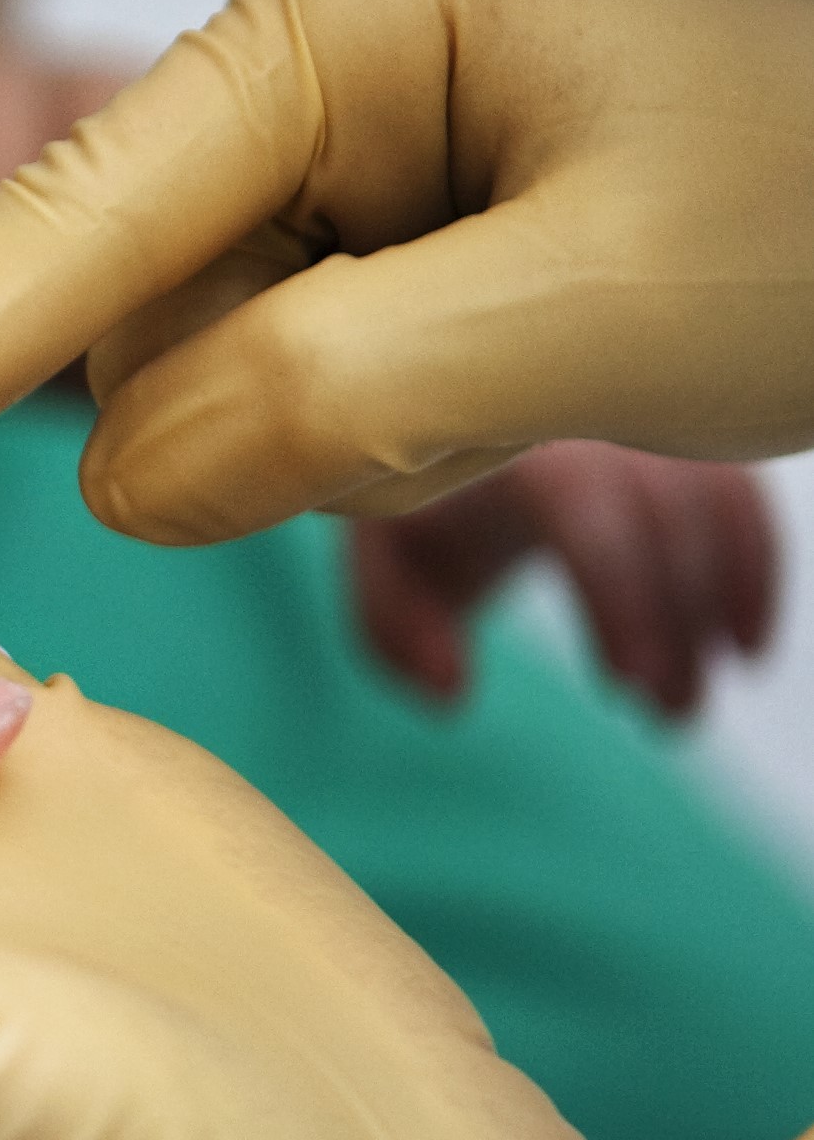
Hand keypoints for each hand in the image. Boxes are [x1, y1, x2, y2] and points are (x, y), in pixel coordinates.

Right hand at [0, 0, 813, 541]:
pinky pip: (290, 380)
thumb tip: (127, 479)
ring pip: (215, 371)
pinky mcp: (375, 219)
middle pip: (145, 317)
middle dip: (277, 424)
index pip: (75, 223)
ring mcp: (336, 134)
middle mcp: (303, 50)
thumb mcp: (601, 316)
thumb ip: (333, 397)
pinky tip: (517, 416)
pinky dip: (380, 443)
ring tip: (558, 407)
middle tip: (513, 420)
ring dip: (354, 446)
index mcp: (336, 12)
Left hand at [352, 441, 778, 716]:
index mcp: (508, 450)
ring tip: (703, 692)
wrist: (438, 428)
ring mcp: (637, 427)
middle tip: (672, 715)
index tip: (629, 683)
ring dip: (727, 601)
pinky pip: (738, 497)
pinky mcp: (676, 443)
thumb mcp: (386, 568)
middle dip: (678, 624)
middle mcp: (583, 425)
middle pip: (664, 519)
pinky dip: (755, 565)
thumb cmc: (417, 510)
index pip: (588, 520)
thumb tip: (450, 689)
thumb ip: (397, 631)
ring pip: (715, 505)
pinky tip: (743, 645)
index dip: (620, 602)